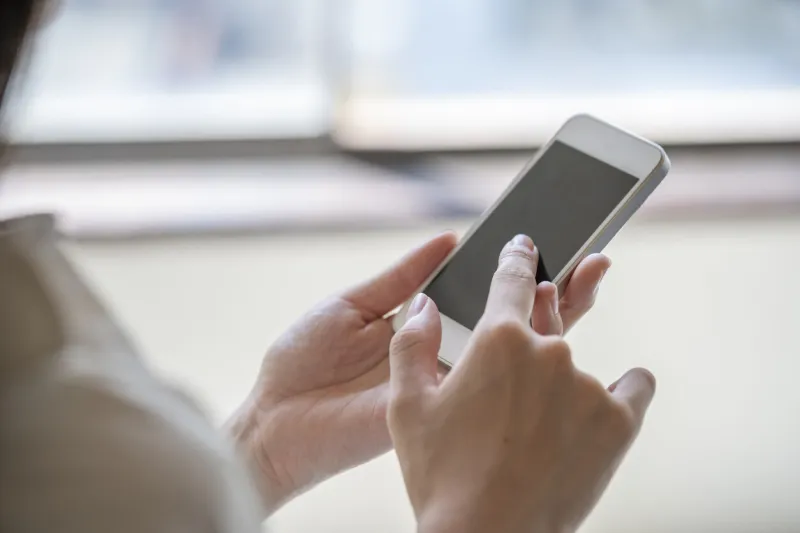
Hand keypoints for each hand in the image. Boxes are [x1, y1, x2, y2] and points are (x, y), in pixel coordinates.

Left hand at [227, 233, 609, 514]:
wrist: (275, 417)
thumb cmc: (303, 360)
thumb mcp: (354, 303)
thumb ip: (404, 277)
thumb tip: (450, 240)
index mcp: (421, 324)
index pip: (478, 292)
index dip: (512, 269)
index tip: (546, 238)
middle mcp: (443, 352)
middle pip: (509, 319)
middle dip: (553, 288)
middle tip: (591, 255)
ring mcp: (448, 381)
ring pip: (514, 351)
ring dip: (554, 316)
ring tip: (588, 275)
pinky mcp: (442, 407)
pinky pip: (488, 381)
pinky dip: (523, 356)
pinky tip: (549, 321)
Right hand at [388, 235, 654, 532]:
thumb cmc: (442, 476)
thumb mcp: (406, 407)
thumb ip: (411, 343)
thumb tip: (422, 304)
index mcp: (498, 338)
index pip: (513, 278)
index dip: (518, 257)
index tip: (526, 245)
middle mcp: (551, 351)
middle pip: (549, 318)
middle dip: (535, 322)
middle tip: (519, 353)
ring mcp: (589, 385)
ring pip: (577, 366)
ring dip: (560, 381)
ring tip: (535, 426)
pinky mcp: (620, 421)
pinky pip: (635, 386)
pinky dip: (623, 390)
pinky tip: (608, 400)